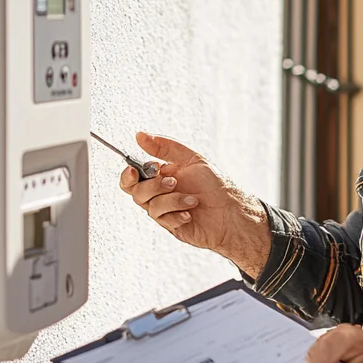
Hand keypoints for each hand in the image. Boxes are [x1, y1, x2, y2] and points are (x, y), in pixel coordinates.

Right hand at [119, 133, 271, 276]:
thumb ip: (165, 147)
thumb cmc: (216, 186)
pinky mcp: (171, 226)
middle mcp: (160, 195)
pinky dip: (179, 214)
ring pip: (150, 206)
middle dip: (153, 186)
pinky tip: (191, 213)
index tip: (142, 168)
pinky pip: (163, 220)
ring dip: (173, 200)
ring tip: (192, 199)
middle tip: (173, 182)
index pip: (132, 176)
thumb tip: (140, 136)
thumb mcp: (191, 159)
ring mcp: (164, 212)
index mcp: (161, 177)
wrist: (232, 211)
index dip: (130, 173)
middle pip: (135, 192)